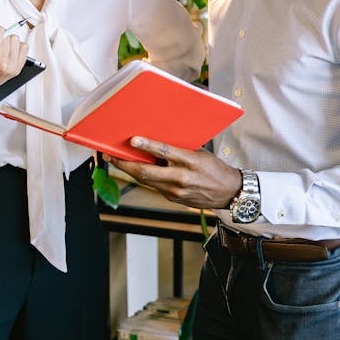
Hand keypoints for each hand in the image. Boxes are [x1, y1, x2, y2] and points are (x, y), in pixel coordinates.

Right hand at [0, 24, 29, 109]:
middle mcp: (2, 63)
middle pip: (8, 35)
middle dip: (0, 36)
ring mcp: (11, 67)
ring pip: (16, 40)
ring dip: (8, 41)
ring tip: (0, 48)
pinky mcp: (17, 70)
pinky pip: (24, 49)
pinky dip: (17, 47)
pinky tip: (8, 51)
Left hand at [107, 137, 242, 210]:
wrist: (229, 192)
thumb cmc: (214, 169)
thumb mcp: (199, 153)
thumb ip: (178, 150)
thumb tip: (155, 143)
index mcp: (190, 161)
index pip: (164, 152)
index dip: (146, 146)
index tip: (132, 140)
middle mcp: (181, 178)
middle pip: (146, 172)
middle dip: (125, 164)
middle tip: (110, 155)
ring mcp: (176, 192)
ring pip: (146, 181)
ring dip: (129, 171)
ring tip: (116, 161)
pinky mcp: (174, 199)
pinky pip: (155, 186)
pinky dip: (144, 177)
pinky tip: (135, 170)